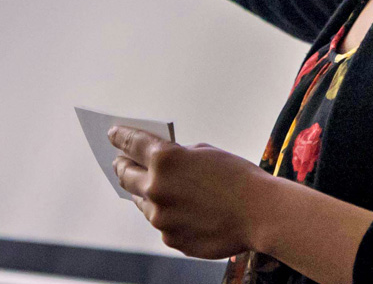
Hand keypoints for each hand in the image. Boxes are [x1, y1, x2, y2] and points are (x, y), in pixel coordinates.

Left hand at [108, 125, 272, 258]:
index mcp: (164, 159)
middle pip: (126, 175)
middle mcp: (155, 188)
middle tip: (120, 162)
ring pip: (142, 202)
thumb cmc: (237, 177)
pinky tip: (176, 210)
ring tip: (145, 187)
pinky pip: (161, 222)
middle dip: (122, 166)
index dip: (119, 137)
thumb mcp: (204, 153)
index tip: (112, 135)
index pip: (131, 143)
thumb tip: (161, 166)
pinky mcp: (170, 238)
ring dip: (144, 192)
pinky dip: (166, 214)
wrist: (260, 214)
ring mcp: (161, 217)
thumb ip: (178, 157)